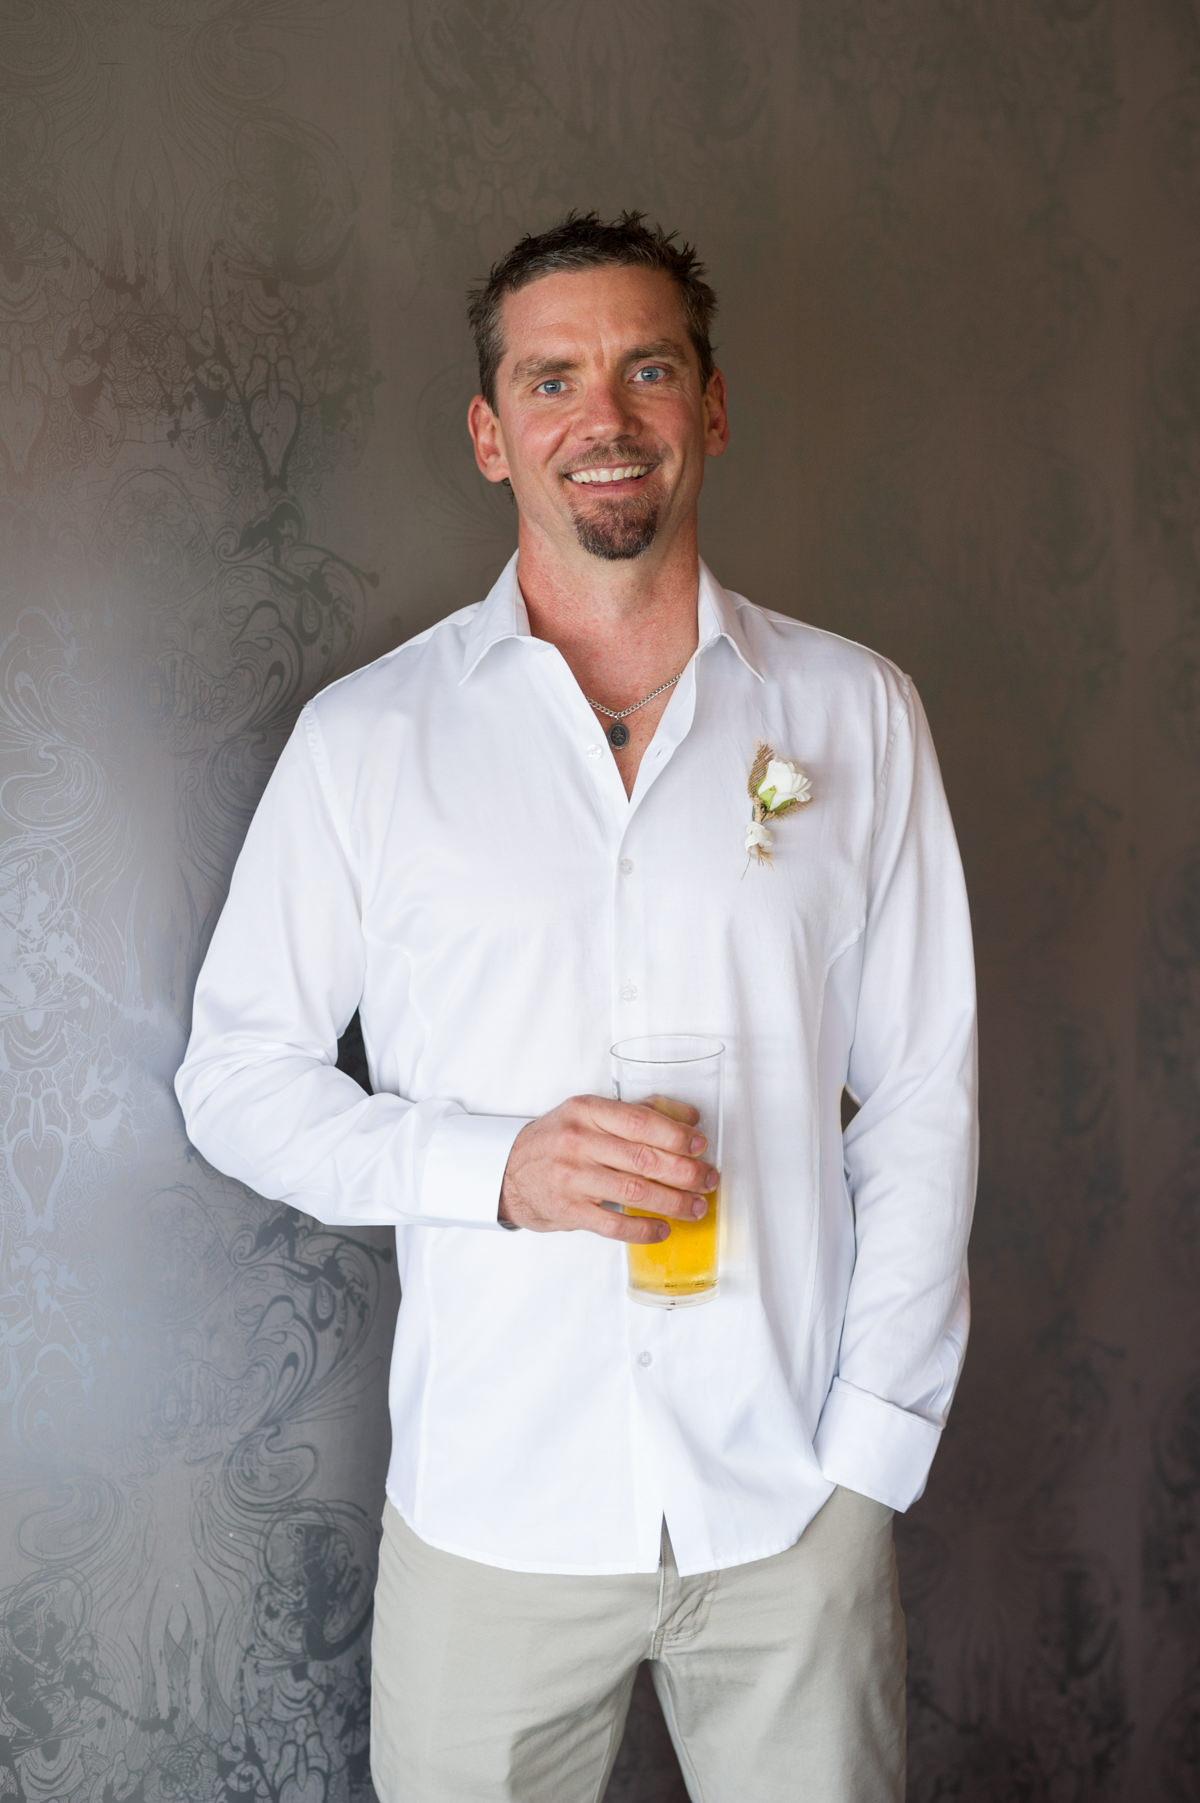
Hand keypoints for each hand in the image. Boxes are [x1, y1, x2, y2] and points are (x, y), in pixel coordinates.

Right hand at [498, 1095, 718, 1240]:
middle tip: (708, 1180)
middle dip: (685, 1172)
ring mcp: (572, 1178)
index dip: (677, 1135)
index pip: (641, 1121)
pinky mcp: (568, 1210)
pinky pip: (613, 1224)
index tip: (700, 1146)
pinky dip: (643, 1230)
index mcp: (587, 1111)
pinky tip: (662, 1229)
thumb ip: (637, 1111)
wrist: (509, 1172)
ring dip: (673, 1202)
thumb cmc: (557, 1141)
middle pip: (644, 1159)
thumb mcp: (589, 1114)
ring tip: (696, 1206)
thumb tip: (688, 1116)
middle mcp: (578, 1142)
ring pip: (635, 1192)